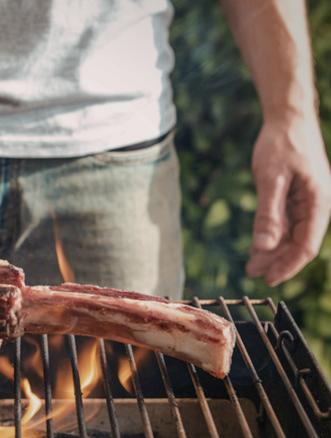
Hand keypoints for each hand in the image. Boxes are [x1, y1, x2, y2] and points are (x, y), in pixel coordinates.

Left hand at [246, 113, 330, 285]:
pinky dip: (271, 234)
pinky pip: (285, 222)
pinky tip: (257, 246)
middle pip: (298, 243)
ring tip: (251, 263)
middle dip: (276, 260)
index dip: (287, 266)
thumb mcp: (270, 179)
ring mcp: (308, 201)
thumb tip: (264, 245)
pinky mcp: (296, 195)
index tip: (269, 279)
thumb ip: (268, 213)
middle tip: (252, 273)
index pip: (306, 246)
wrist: (288, 118)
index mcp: (319, 203)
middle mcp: (317, 205)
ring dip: (272, 250)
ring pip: (290, 234)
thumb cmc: (283, 143)